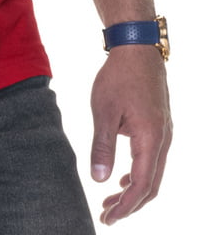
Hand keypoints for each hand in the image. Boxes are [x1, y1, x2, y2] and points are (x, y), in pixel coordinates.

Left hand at [90, 46, 171, 223]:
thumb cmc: (119, 76)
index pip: (140, 185)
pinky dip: (139, 173)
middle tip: (107, 215)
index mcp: (151, 139)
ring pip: (153, 173)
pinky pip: (153, 159)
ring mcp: (164, 132)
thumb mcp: (104, 111)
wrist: (138, 47)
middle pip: (150, 185)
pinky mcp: (159, 125)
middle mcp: (163, 139)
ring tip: (111, 199)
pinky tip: (122, 175)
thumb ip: (102, 147)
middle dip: (129, 204)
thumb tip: (100, 180)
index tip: (107, 218)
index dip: (125, 206)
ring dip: (133, 189)